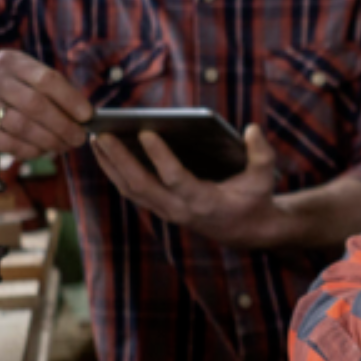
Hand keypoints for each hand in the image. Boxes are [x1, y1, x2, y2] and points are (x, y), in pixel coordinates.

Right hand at [0, 49, 93, 160]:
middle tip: (78, 138)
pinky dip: (29, 150)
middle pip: (37, 104)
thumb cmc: (1, 89)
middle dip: (63, 125)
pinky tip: (41, 151)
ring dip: (48, 140)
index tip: (87, 115)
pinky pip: (8, 143)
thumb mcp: (20, 77)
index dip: (71, 99)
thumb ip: (48, 90)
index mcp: (13, 61)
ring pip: (23, 126)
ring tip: (62, 146)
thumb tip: (84, 114)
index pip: (48, 79)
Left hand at [91, 122, 287, 248]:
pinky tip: (105, 152)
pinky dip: (115, 172)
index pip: (176, 179)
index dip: (160, 157)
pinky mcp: (159, 208)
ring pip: (130, 190)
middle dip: (120, 161)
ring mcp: (166, 211)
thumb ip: (261, 154)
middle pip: (141, 186)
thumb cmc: (254, 199)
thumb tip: (251, 129)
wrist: (246, 231)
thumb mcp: (264, 177)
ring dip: (110, 166)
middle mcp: (179, 209)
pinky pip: (131, 191)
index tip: (145, 133)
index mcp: (204, 201)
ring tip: (96, 139)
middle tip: (103, 135)